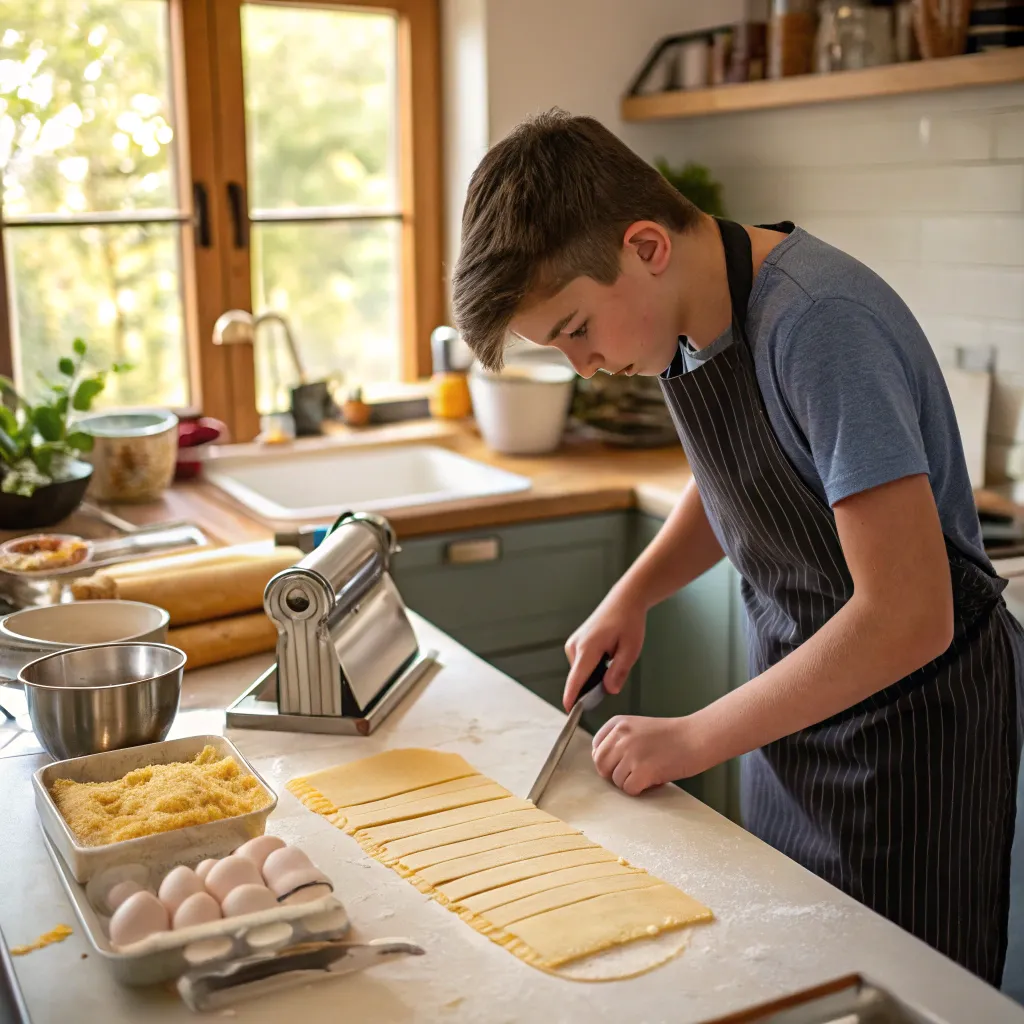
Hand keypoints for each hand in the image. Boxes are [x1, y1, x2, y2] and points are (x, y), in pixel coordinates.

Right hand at [563, 588, 645, 710]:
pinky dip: (593, 666)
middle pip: (580, 678)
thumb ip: (619, 672)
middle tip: (617, 666)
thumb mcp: (631, 650)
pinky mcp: (574, 644)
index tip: (569, 711)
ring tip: (613, 655)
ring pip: (581, 672)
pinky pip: (581, 664)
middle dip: (596, 684)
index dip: (572, 697)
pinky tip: (607, 653)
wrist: (623, 601)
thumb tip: (609, 690)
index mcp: (589, 648)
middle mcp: (575, 646)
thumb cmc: (628, 622)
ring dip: (596, 673)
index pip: (576, 679)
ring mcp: (573, 644)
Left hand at [592, 716, 706, 795]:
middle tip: (632, 773)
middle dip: (614, 774)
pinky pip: (629, 789)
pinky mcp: (642, 770)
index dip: (607, 760)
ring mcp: (630, 753)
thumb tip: (604, 764)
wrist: (696, 737)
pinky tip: (653, 780)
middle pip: (601, 765)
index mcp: (618, 723)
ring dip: (630, 782)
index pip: (596, 748)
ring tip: (648, 773)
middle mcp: (621, 736)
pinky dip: (640, 790)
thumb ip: (620, 740)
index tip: (620, 763)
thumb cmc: (672, 736)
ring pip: (615, 780)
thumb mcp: (639, 728)